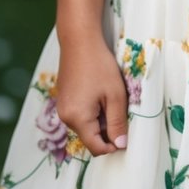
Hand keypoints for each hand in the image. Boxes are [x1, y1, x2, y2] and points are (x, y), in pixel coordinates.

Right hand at [55, 36, 128, 157]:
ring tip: (109, 98)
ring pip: (85, 126)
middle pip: (90, 137)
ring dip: (100, 120)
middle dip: (107, 130)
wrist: (79, 39)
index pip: (95, 148)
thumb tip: (120, 146)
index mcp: (77, 119)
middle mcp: (65, 118)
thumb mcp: (115, 95)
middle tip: (119, 109)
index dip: (113, 146)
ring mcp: (62, 108)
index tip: (126, 135)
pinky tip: (99, 93)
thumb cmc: (100, 65)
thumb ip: (117, 123)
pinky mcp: (63, 99)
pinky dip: (91, 111)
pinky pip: (79, 115)